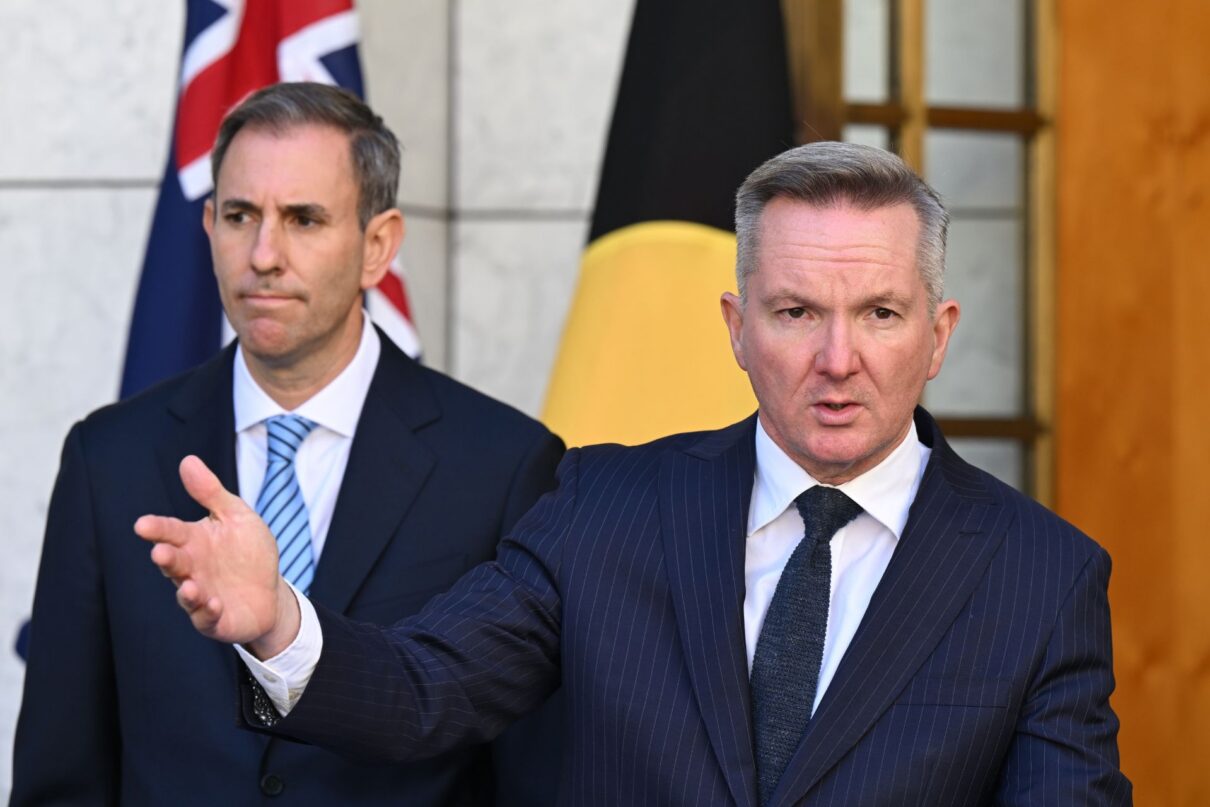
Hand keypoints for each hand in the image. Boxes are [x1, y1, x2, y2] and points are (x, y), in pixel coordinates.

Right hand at [135, 455, 299, 657]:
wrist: (270, 592)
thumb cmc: (248, 552)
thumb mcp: (236, 516)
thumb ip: (211, 493)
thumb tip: (187, 460)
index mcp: (193, 541)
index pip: (171, 532)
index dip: (157, 528)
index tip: (142, 525)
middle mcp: (191, 569)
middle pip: (174, 563)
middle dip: (166, 558)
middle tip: (160, 552)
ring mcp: (200, 595)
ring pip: (186, 594)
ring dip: (186, 591)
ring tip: (190, 586)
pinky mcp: (214, 619)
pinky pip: (207, 617)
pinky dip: (208, 611)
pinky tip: (214, 603)